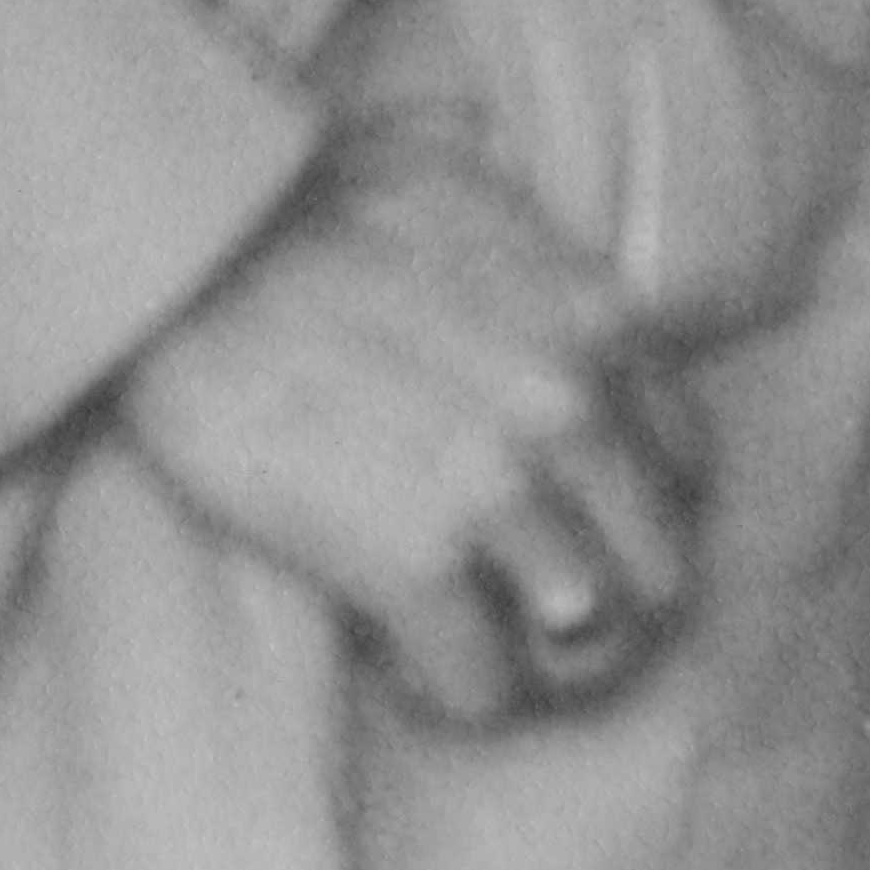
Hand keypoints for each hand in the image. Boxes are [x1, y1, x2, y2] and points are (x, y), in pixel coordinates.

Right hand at [112, 117, 710, 726]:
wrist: (184, 257)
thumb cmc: (298, 209)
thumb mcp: (457, 180)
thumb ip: (523, 238)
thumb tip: (524, 228)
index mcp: (600, 323)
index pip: (685, 464)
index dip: (630, 508)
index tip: (573, 524)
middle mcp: (575, 411)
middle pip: (660, 569)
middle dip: (606, 601)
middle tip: (531, 611)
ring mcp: (500, 492)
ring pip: (592, 641)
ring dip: (535, 657)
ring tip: (475, 643)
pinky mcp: (413, 563)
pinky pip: (484, 682)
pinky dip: (452, 689)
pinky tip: (404, 658)